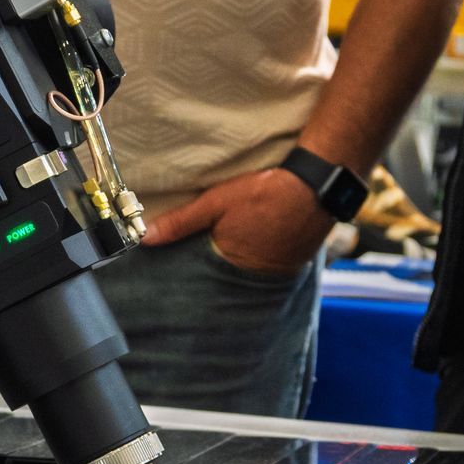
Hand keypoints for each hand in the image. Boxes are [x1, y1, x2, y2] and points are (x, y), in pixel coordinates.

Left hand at [145, 167, 331, 273]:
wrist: (317, 184)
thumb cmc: (266, 192)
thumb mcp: (216, 203)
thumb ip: (181, 222)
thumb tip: (146, 238)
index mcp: (231, 263)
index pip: (201, 279)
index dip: (189, 275)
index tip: (174, 278)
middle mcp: (254, 275)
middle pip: (224, 279)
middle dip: (211, 274)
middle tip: (199, 268)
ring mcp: (276, 272)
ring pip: (245, 274)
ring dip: (235, 267)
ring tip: (226, 257)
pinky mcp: (292, 264)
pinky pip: (267, 267)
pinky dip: (257, 260)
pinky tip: (252, 247)